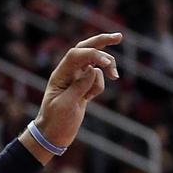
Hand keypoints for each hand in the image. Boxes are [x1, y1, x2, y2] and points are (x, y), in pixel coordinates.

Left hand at [33, 32, 121, 147]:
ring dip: (107, 69)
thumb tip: (94, 69)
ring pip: (96, 64)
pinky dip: (100, 86)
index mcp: (60, 73)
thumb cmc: (55, 121)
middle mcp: (69, 72)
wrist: (53, 135)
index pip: (77, 54)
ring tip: (116, 76)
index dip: (93, 54)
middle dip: (102, 41)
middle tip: (119, 37)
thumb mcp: (66, 105)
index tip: (106, 63)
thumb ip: (80, 86)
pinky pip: (98, 79)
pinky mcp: (84, 86)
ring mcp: (77, 78)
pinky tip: (90, 99)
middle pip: (86, 48)